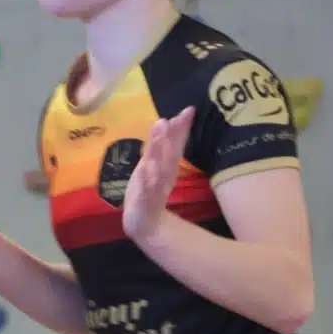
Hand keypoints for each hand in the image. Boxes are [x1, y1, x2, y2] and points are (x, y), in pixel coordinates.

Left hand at [120, 108, 192, 243]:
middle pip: (170, 154)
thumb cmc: (148, 190)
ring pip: (159, 170)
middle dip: (171, 137)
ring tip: (160, 139)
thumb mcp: (152, 164)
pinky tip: (143, 170)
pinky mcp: (144, 202)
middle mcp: (163, 175)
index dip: (182, 127)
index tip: (189, 110)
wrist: (145, 223)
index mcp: (166, 165)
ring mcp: (154, 188)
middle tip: (173, 119)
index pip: (176, 143)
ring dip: (159, 155)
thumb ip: (159, 144)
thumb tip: (166, 119)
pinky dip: (145, 181)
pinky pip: (145, 191)